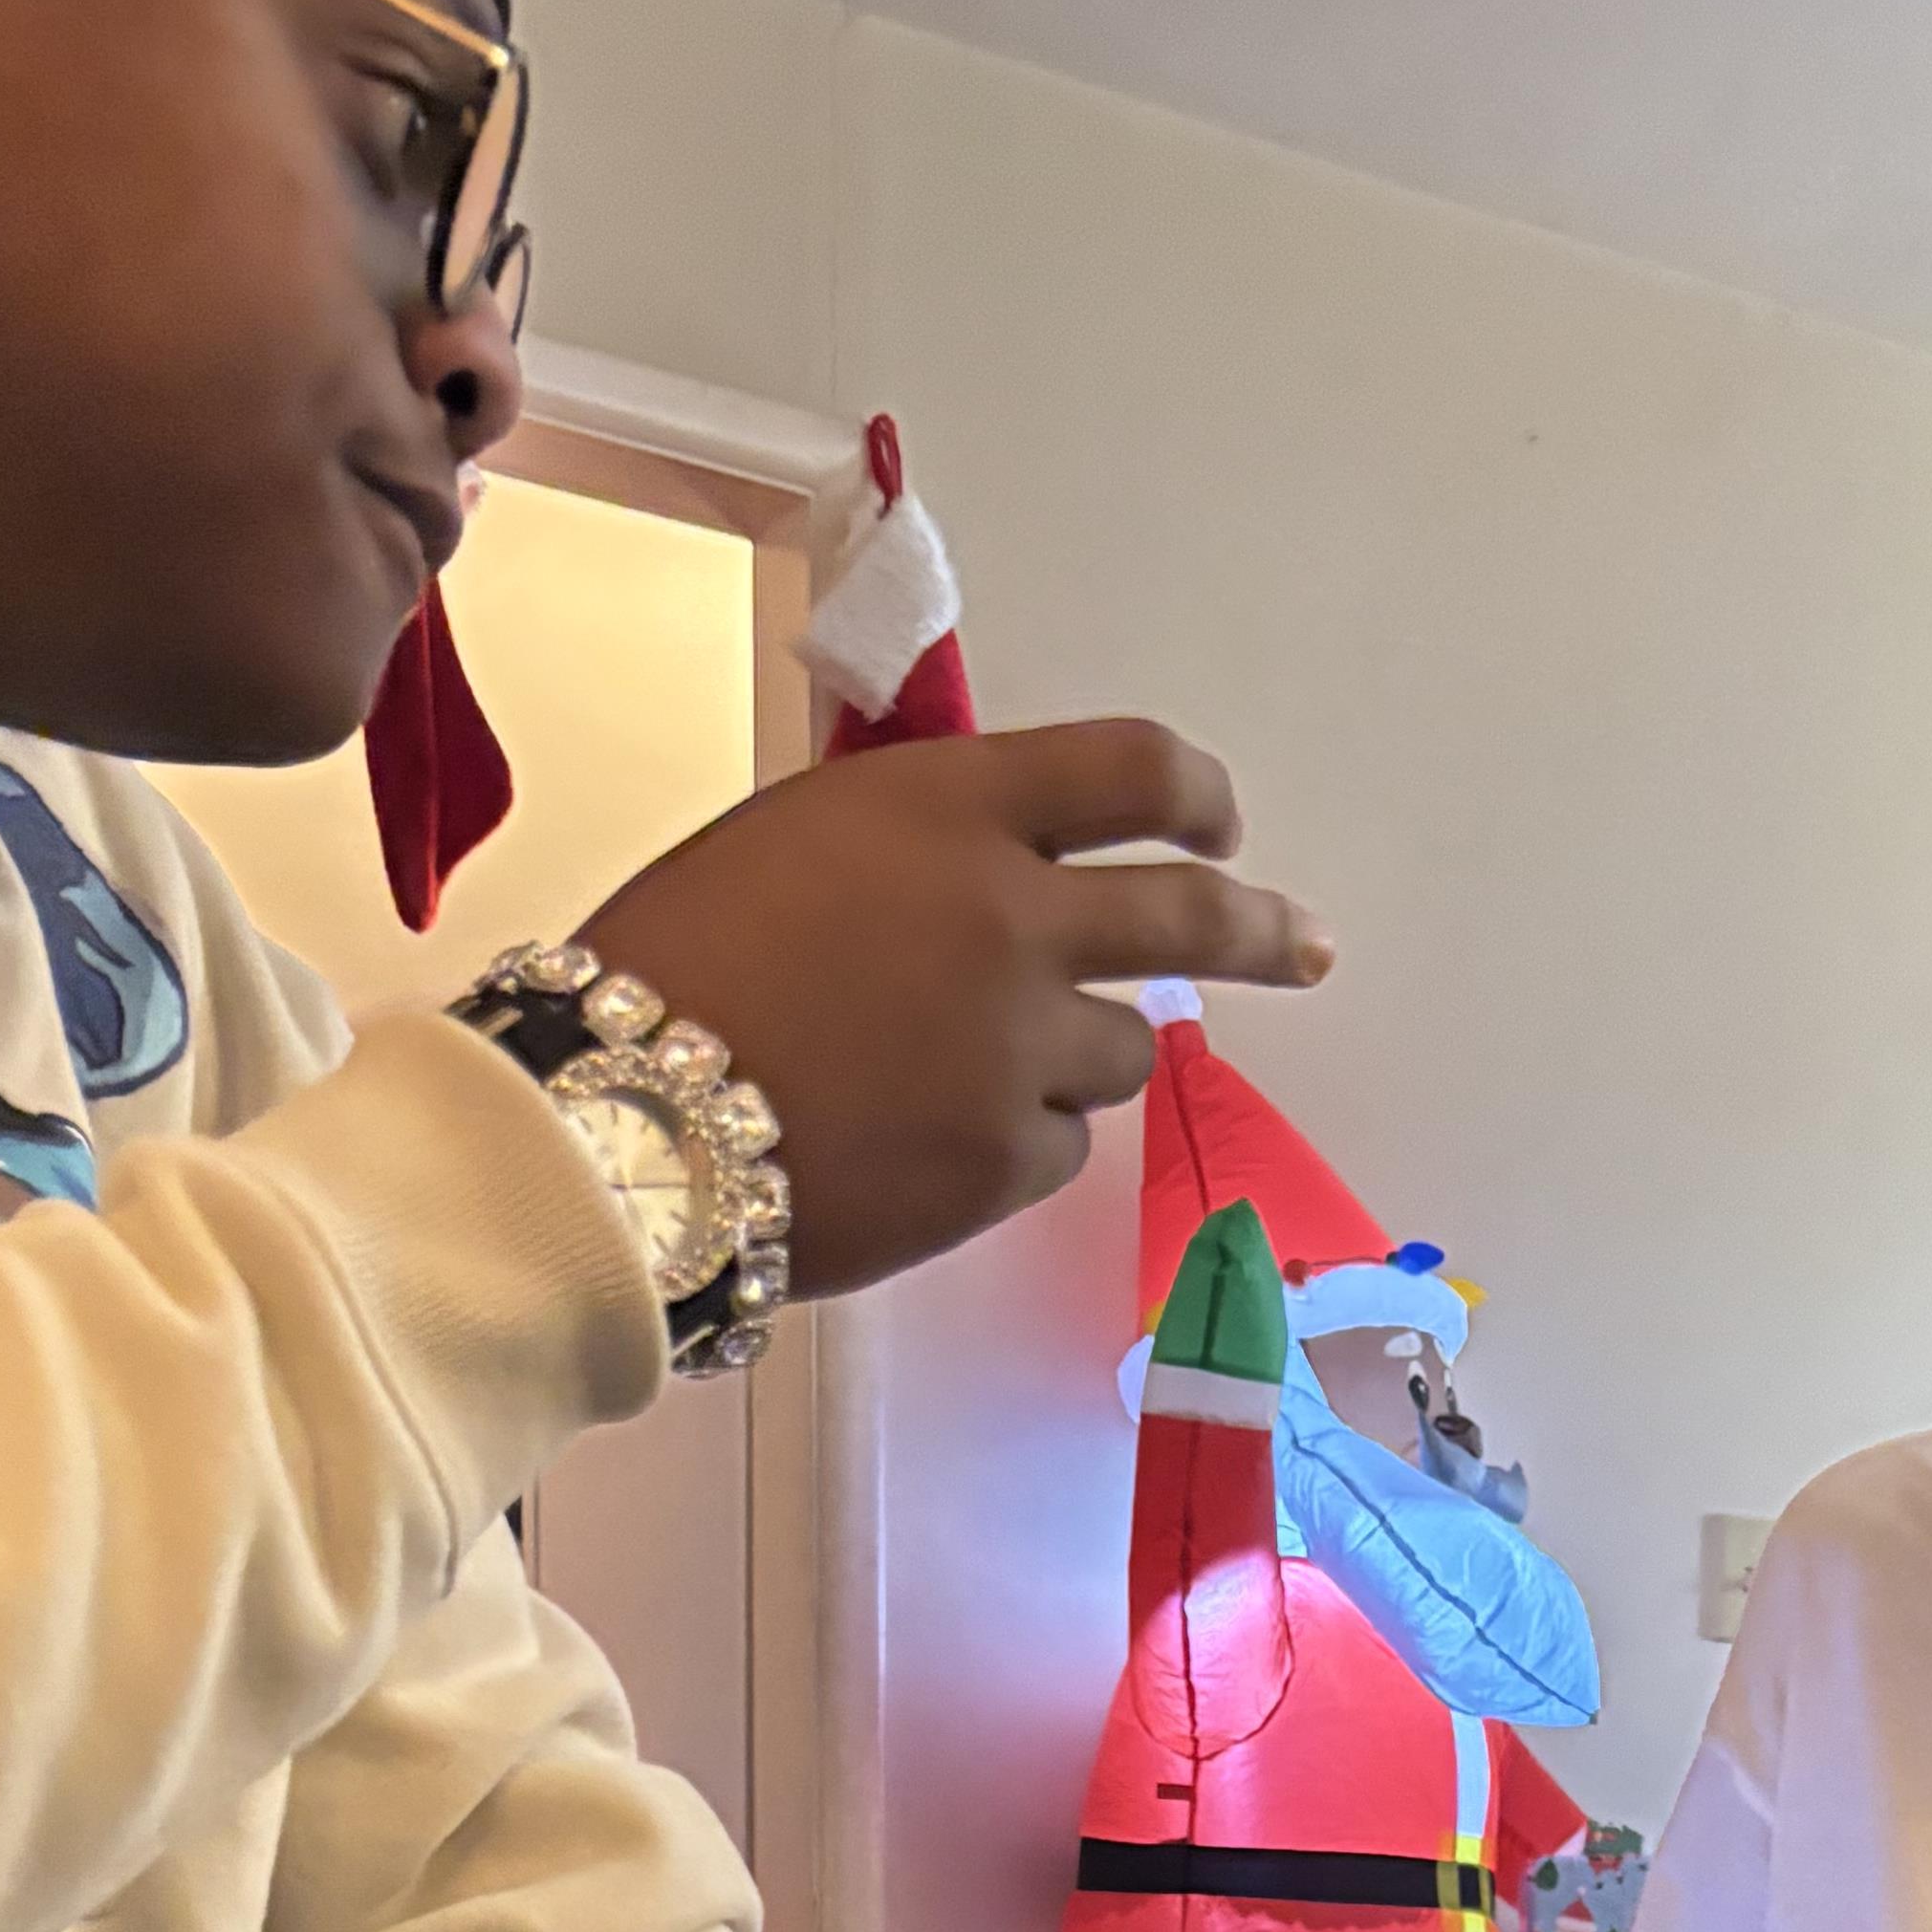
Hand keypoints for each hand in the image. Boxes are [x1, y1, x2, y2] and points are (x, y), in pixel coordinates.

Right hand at [581, 723, 1332, 1301]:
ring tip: (986, 1075)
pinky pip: (1057, 1146)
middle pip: (1190, 917)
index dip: (1196, 794)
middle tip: (1307, 946)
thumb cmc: (673, 965)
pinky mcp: (1006, 1160)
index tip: (1222, 822)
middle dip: (1265, 931)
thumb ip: (920, 847)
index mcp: (951, 807)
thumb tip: (1004, 875)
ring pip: (1120, 1051)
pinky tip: (933, 1143)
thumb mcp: (797, 843)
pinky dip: (1017, 1139)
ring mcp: (1019, 1046)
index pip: (1132, 771)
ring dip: (1079, 1053)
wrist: (624, 1126)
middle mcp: (1013, 916)